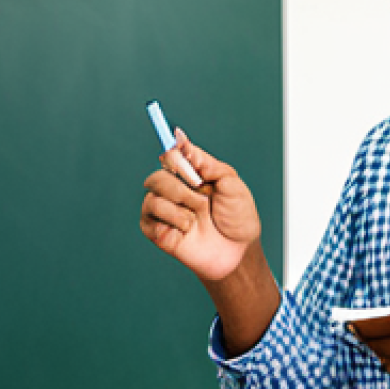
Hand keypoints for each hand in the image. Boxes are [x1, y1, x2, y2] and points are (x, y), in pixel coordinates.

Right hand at [140, 130, 260, 283]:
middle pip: (157, 175)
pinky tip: (186, 230)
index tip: (178, 152)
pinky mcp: (155, 230)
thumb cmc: (238, 218)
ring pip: (152, 195)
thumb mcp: (229, 181)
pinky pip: (150, 216)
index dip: (172, 153)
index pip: (170, 156)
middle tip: (200, 194)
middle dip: (179, 184)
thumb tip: (178, 136)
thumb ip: (203, 160)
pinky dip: (173, 220)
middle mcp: (173, 192)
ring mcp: (163, 212)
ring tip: (197, 217)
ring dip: (180, 205)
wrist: (238, 251)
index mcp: (190, 177)